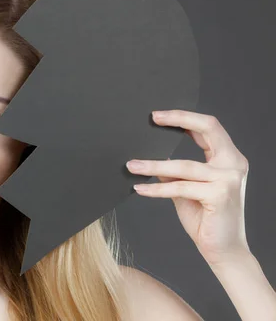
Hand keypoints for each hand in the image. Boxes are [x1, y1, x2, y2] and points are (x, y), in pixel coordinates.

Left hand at [126, 110, 250, 266]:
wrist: (223, 250)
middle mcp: (233, 164)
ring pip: (184, 165)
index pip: (208, 127)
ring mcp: (228, 179)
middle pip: (209, 128)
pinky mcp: (219, 195)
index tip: (157, 116)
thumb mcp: (186, 188)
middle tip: (153, 118)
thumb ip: (175, 171)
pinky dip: (157, 189)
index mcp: (228, 158)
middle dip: (180, 119)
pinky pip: (180, 187)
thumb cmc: (205, 218)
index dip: (183, 118)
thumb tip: (151, 156)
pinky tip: (140, 188)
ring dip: (153, 165)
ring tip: (132, 165)